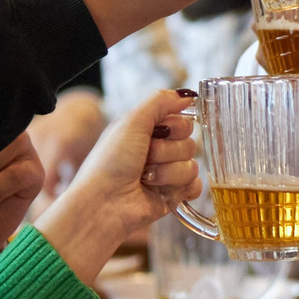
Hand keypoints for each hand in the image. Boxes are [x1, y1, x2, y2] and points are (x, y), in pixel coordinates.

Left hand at [32, 89, 201, 282]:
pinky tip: (164, 192)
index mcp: (148, 130)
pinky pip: (195, 187)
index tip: (156, 134)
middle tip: (145, 159)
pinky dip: (181, 189)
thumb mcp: (131, 121)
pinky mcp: (172, 196)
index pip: (182, 121)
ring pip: (192, 166)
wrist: (104, 203)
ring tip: (145, 179)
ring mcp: (166, 174)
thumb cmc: (110, 162)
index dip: (174, 128)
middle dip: (167, 152)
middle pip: (190, 143)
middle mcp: (158, 151)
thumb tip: (187, 95)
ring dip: (168, 173)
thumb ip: (160, 102)